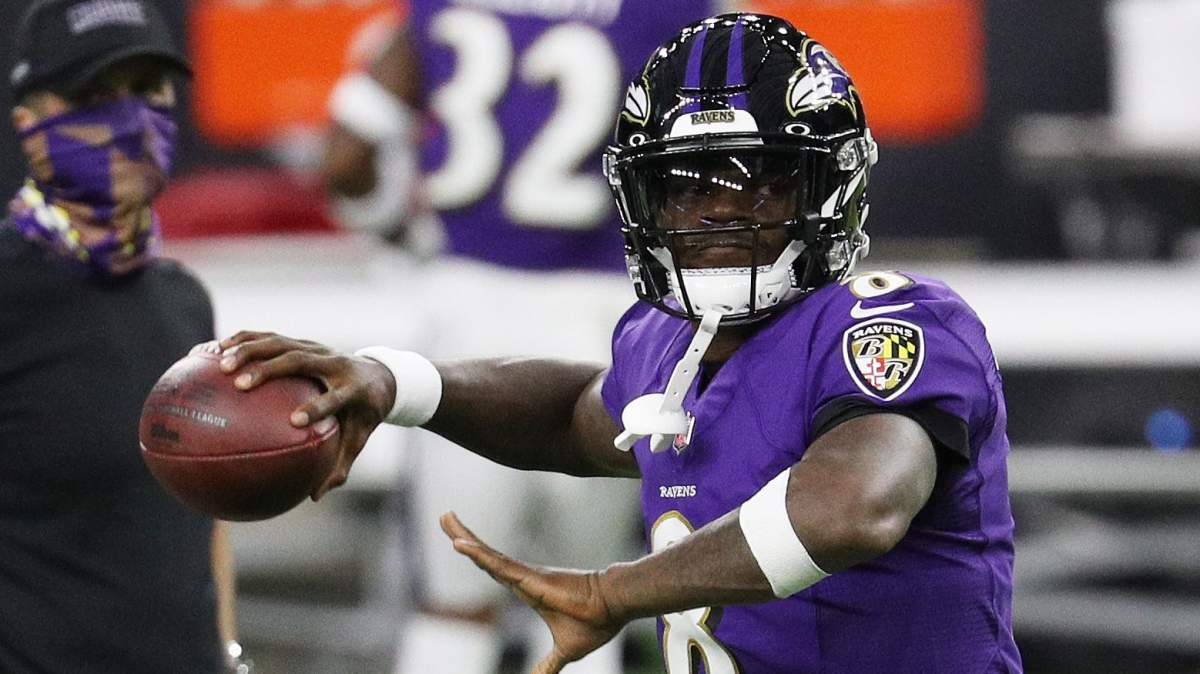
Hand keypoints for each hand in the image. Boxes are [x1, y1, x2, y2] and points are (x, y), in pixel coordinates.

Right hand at [216, 331, 397, 499]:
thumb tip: (314, 496)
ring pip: (282, 342)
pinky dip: (244, 340)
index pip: (335, 397)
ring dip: (250, 350)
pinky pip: (271, 337)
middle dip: (269, 370)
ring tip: (221, 364)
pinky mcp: (304, 342)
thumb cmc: (363, 415)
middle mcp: (334, 363)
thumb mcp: (358, 439)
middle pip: (300, 360)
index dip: (317, 407)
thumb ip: (339, 466)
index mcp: (352, 389)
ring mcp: (317, 348)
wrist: (380, 375)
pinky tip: (216, 349)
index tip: (294, 421)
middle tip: (240, 385)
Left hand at [440, 513, 625, 673]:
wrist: (614, 608)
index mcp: (528, 589)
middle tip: (444, 517)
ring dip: (464, 537)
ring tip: (445, 518)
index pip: (495, 569)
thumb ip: (547, 666)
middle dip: (464, 535)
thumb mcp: (564, 652)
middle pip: (485, 555)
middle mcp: (523, 578)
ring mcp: (525, 575)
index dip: (477, 555)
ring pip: (487, 555)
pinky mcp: (529, 577)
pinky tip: (459, 543)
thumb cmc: (594, 623)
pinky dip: (477, 553)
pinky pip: (498, 564)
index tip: (460, 540)